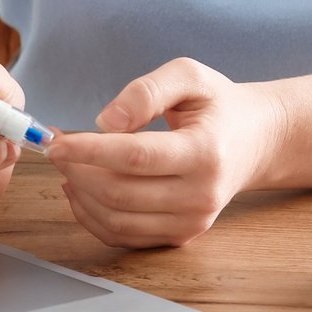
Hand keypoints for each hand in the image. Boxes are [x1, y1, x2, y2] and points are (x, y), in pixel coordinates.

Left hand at [45, 57, 278, 248]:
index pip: (136, 157)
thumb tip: (106, 122)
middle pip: (120, 192)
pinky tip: (84, 190)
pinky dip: (93, 216)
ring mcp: (193, 220)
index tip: (56, 142)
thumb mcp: (191, 76)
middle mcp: (202, 194)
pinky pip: (124, 235)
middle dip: (78, 171)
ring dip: (81, 195)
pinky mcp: (183, 235)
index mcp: (205, 151)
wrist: (255, 141)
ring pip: (116, 220)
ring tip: (70, 167)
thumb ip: (147, 91)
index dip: (90, 150)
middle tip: (59, 150)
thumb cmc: (218, 105)